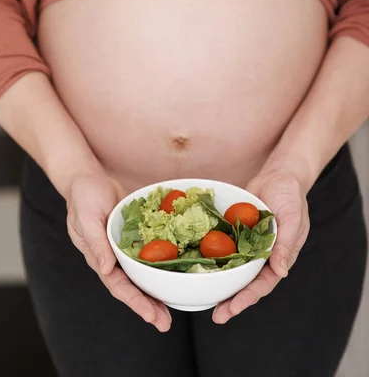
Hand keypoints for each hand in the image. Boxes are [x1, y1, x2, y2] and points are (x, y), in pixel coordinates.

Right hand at [64, 165, 171, 331]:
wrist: (87, 176)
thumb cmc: (82, 196)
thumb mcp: (86, 217)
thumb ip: (95, 243)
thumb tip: (105, 268)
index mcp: (99, 257)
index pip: (118, 286)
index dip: (135, 302)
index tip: (151, 316)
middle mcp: (113, 257)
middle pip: (133, 286)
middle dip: (149, 305)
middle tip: (166, 323)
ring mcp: (125, 247)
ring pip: (143, 273)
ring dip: (157, 290)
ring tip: (174, 308)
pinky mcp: (136, 234)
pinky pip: (150, 252)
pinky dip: (162, 262)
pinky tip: (178, 270)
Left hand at [212, 167, 309, 323]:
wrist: (279, 175)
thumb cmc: (291, 196)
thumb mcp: (293, 218)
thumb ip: (287, 244)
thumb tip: (282, 272)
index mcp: (278, 258)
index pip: (263, 284)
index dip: (248, 298)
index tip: (232, 309)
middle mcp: (261, 256)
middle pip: (245, 283)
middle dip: (232, 300)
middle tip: (217, 316)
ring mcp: (247, 245)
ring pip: (232, 269)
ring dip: (220, 284)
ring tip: (204, 300)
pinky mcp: (235, 232)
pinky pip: (223, 247)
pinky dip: (213, 257)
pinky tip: (197, 265)